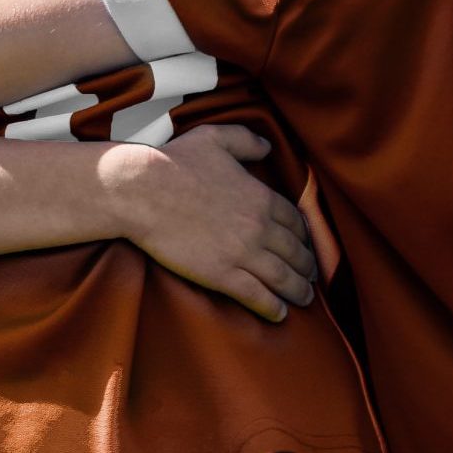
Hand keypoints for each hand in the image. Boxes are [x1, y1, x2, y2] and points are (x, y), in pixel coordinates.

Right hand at [108, 125, 316, 321]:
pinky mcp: (221, 274)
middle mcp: (259, 227)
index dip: (304, 237)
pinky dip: (273, 308)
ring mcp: (242, 253)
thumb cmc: (174, 162)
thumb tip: (268, 145)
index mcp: (261, 197)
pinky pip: (257, 296)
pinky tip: (280, 314)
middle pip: (295, 253)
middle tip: (311, 276)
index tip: (306, 246)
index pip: (296, 222)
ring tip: (303, 299)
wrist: (142, 190)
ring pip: (283, 279)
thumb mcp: (214, 138)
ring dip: (298, 291)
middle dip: (307, 267)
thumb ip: (245, 140)